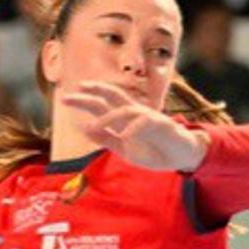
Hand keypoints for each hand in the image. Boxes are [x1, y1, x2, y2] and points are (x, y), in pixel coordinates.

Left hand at [62, 82, 209, 171]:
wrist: (181, 157)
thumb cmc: (153, 150)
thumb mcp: (124, 148)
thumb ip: (107, 139)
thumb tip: (86, 129)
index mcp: (125, 118)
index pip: (103, 103)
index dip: (87, 98)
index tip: (67, 97)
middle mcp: (135, 113)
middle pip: (113, 96)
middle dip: (94, 92)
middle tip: (74, 91)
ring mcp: (148, 117)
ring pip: (126, 109)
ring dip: (108, 117)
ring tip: (92, 127)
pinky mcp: (162, 124)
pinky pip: (145, 122)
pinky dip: (133, 129)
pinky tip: (125, 137)